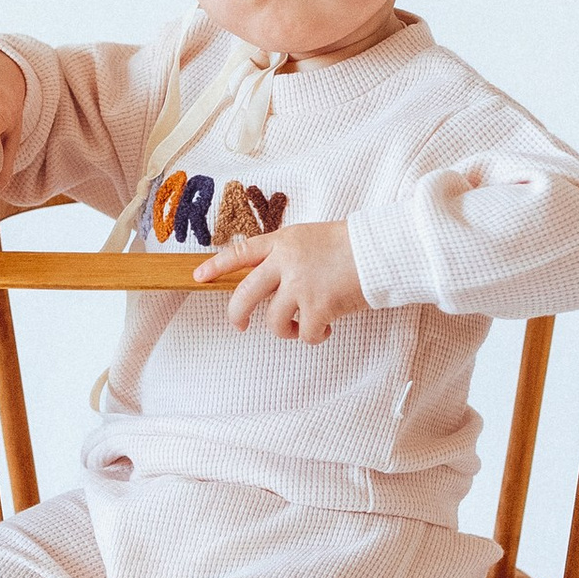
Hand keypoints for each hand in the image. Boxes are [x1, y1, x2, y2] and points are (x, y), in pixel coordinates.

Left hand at [193, 218, 365, 341]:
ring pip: (273, 320)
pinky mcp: (317, 306)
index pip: (240, 252)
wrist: (380, 250)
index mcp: (282, 242)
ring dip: (285, 330)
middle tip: (240, 325)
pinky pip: (303, 334)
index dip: (217, 266)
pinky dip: (314, 337)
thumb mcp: (311, 240)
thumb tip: (271, 285)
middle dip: (236, 314)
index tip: (198, 276)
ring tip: (301, 328)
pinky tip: (327, 329)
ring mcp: (299, 285)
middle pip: (244, 293)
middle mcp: (285, 262)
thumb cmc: (352, 246)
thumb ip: (288, 258)